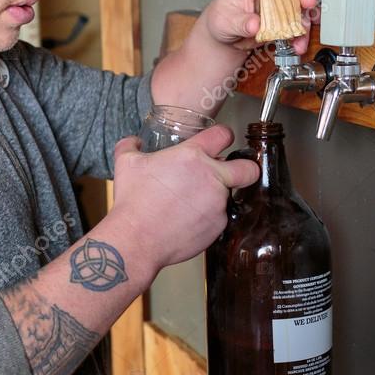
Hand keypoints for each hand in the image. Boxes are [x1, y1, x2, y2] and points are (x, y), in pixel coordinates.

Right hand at [109, 125, 258, 269]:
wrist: (137, 239)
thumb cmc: (133, 202)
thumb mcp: (126, 164)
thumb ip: (131, 145)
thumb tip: (134, 141)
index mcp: (192, 156)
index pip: (223, 135)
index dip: (224, 136)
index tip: (221, 141)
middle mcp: (211, 178)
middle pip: (248, 168)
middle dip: (245, 169)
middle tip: (233, 173)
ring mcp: (218, 203)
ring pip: (228, 195)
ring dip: (214, 196)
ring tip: (189, 204)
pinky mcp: (218, 226)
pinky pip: (219, 217)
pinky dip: (207, 218)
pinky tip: (187, 221)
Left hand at [203, 0, 318, 53]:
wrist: (224, 40)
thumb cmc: (222, 20)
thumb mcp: (225, 21)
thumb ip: (240, 22)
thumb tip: (254, 24)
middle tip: (308, 2)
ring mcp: (278, 7)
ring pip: (299, 7)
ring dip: (304, 21)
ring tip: (299, 36)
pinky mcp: (284, 23)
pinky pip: (298, 27)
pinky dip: (301, 36)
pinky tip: (298, 44)